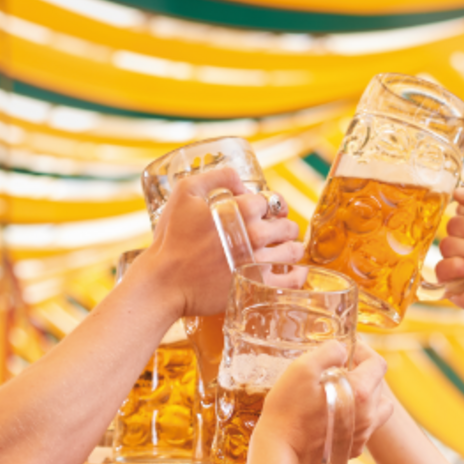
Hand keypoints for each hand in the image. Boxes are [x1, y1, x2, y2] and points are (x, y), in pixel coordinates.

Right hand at [141, 167, 302, 316]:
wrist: (164, 282)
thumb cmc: (172, 238)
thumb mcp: (185, 192)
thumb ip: (217, 176)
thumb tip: (242, 183)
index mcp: (241, 209)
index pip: (269, 202)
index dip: (266, 206)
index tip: (262, 213)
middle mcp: (254, 234)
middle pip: (287, 226)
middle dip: (283, 227)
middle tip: (276, 233)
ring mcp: (258, 262)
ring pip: (294, 251)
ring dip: (292, 248)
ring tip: (285, 250)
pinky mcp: (257, 286)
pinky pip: (292, 281)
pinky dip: (298, 275)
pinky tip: (295, 272)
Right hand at [256, 342, 387, 463]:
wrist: (279, 450)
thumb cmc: (287, 409)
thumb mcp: (303, 368)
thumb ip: (329, 351)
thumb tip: (342, 350)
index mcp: (360, 393)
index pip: (378, 364)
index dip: (364, 352)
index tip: (347, 352)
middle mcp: (368, 416)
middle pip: (378, 385)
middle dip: (362, 372)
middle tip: (339, 370)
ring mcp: (362, 435)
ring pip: (378, 408)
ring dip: (366, 396)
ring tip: (344, 392)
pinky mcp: (352, 449)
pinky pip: (366, 427)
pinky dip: (357, 417)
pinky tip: (336, 414)